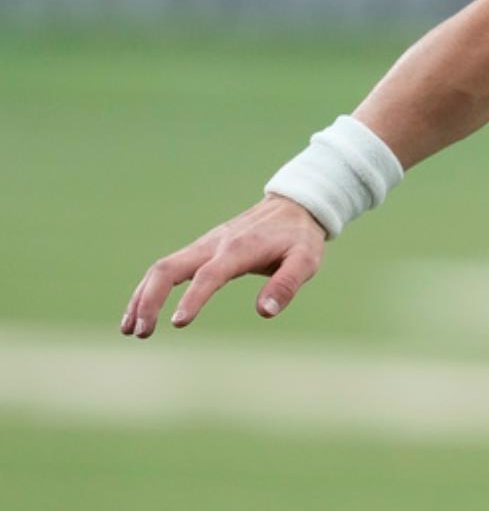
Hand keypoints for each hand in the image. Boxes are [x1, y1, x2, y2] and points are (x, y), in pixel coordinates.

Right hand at [120, 194, 326, 337]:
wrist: (291, 207)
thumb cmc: (299, 238)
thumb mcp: (306, 260)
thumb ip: (287, 284)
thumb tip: (264, 312)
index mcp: (240, 249)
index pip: (209, 275)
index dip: (193, 298)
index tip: (178, 323)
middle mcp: (214, 245)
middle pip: (168, 268)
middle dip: (149, 300)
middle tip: (140, 333)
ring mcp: (203, 245)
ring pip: (161, 267)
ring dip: (142, 297)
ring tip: (130, 330)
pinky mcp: (199, 249)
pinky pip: (167, 268)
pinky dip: (149, 289)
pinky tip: (139, 313)